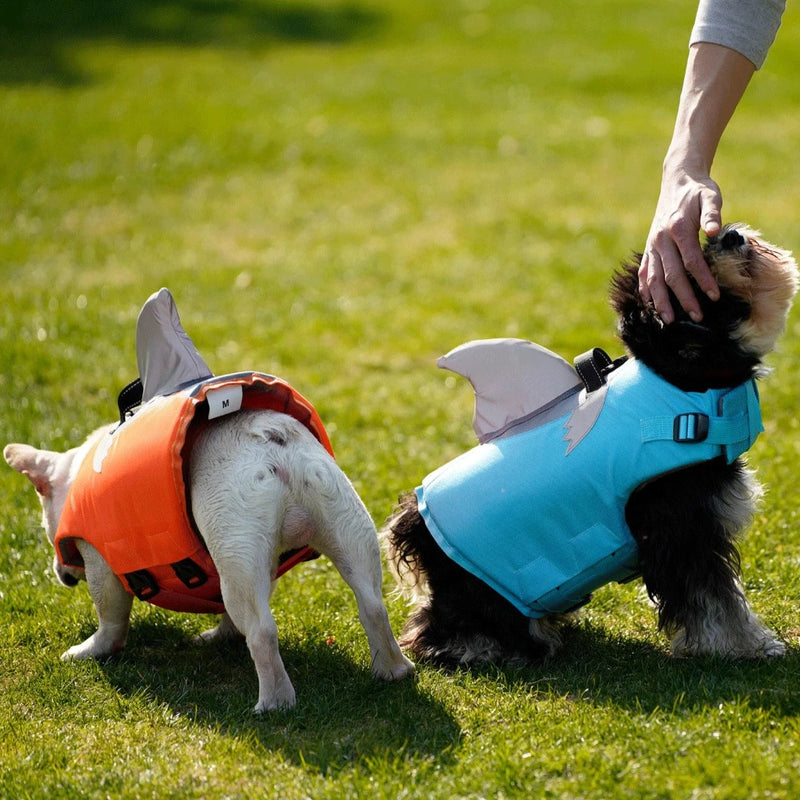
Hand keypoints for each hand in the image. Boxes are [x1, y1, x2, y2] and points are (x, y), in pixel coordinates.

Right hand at [638, 165, 720, 323]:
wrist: (677, 181)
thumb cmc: (698, 191)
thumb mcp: (710, 196)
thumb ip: (712, 214)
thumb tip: (715, 231)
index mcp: (676, 228)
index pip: (691, 261)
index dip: (703, 280)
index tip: (714, 296)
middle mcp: (660, 240)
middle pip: (670, 276)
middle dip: (684, 298)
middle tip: (697, 317)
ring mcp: (651, 246)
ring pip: (653, 280)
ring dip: (661, 302)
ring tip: (669, 320)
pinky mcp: (648, 250)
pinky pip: (644, 275)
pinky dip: (646, 291)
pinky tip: (651, 306)